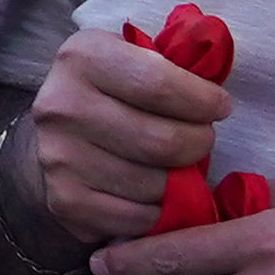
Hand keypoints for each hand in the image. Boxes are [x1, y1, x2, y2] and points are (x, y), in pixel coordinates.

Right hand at [29, 19, 228, 254]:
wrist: (54, 136)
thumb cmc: (113, 90)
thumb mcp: (132, 55)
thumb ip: (173, 58)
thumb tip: (216, 61)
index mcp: (82, 56)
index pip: (160, 84)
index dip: (203, 100)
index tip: (220, 106)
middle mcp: (62, 104)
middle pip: (162, 141)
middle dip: (199, 143)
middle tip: (203, 139)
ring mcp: (58, 156)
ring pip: (154, 184)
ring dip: (181, 181)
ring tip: (180, 166)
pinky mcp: (64, 200)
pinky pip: (138, 218)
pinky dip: (160, 211)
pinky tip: (159, 194)